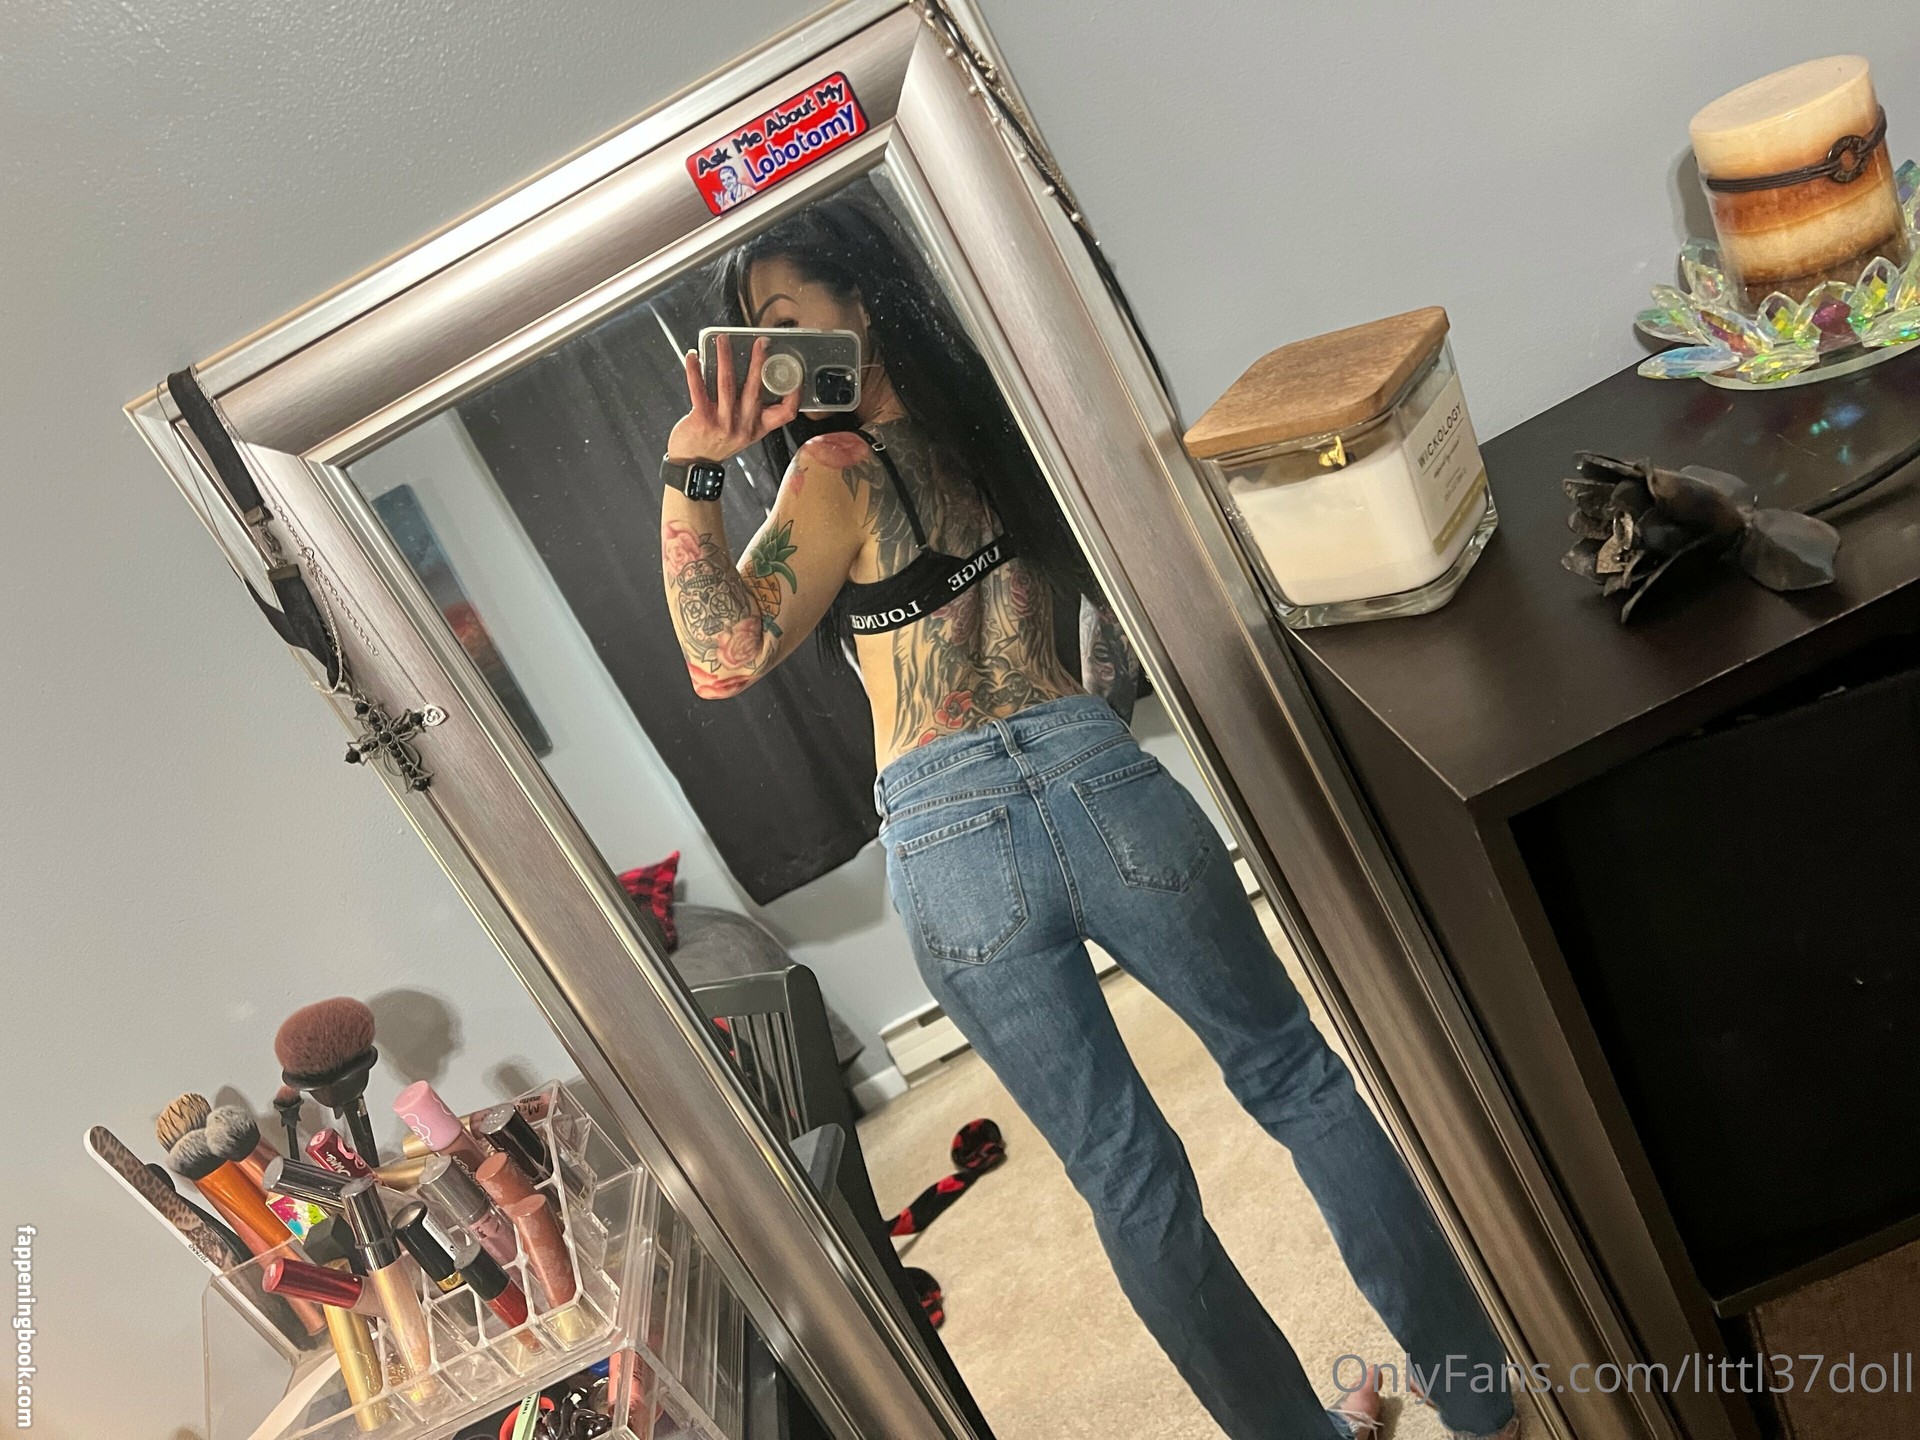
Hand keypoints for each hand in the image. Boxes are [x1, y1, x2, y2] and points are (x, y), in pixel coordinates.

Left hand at [665, 336, 802, 464]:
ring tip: (722, 340)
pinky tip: (692, 357)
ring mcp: (723, 423)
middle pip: (755, 389)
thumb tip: (752, 376)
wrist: (692, 464)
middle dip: (758, 362)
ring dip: (725, 358)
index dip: (794, 395)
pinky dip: (694, 371)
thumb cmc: (717, 443)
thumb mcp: (743, 433)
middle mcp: (743, 426)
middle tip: (760, 343)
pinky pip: (699, 390)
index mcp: (757, 428)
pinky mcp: (702, 420)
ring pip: (726, 384)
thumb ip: (751, 412)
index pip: (785, 414)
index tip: (796, 375)